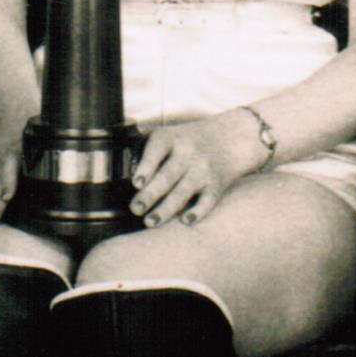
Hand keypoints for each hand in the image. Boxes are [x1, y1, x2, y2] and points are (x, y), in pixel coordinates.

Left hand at [133, 110, 267, 226]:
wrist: (231, 137)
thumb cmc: (189, 140)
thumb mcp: (168, 135)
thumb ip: (147, 151)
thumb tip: (124, 174)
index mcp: (171, 137)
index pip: (157, 149)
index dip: (146, 166)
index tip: (136, 183)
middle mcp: (189, 152)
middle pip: (167, 175)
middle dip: (150, 195)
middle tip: (135, 209)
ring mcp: (204, 169)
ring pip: (183, 191)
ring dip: (166, 209)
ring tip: (150, 222)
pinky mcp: (217, 184)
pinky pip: (207, 201)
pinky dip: (198, 211)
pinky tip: (185, 221)